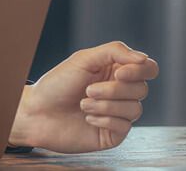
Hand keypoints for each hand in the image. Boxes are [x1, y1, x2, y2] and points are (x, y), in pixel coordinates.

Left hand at [8, 41, 157, 152]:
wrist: (36, 113)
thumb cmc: (57, 84)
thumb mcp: (84, 59)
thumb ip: (115, 52)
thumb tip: (144, 58)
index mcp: (117, 71)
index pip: (148, 68)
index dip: (139, 71)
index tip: (118, 73)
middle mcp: (121, 92)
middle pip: (142, 89)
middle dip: (114, 90)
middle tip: (88, 90)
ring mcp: (118, 114)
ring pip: (135, 109)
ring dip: (106, 105)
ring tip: (83, 104)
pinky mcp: (112, 134)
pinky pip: (124, 126)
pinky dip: (105, 119)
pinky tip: (87, 118)